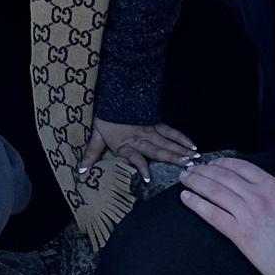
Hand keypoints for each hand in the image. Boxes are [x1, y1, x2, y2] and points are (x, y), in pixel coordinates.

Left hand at [83, 117, 199, 172]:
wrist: (113, 95)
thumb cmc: (105, 120)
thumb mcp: (96, 136)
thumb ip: (90, 155)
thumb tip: (80, 173)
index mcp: (126, 146)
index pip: (134, 158)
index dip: (140, 167)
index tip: (147, 178)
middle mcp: (141, 140)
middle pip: (158, 151)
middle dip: (172, 159)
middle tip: (187, 167)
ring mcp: (150, 131)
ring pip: (167, 143)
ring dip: (181, 151)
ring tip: (194, 160)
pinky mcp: (156, 124)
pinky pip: (171, 131)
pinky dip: (182, 138)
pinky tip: (193, 146)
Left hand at [179, 157, 274, 274]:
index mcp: (271, 185)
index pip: (239, 166)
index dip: (222, 163)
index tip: (212, 164)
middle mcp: (255, 195)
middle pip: (221, 176)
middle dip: (203, 170)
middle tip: (191, 169)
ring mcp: (245, 214)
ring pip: (213, 190)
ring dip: (195, 182)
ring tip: (184, 179)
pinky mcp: (239, 234)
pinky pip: (212, 214)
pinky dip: (196, 203)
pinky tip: (185, 199)